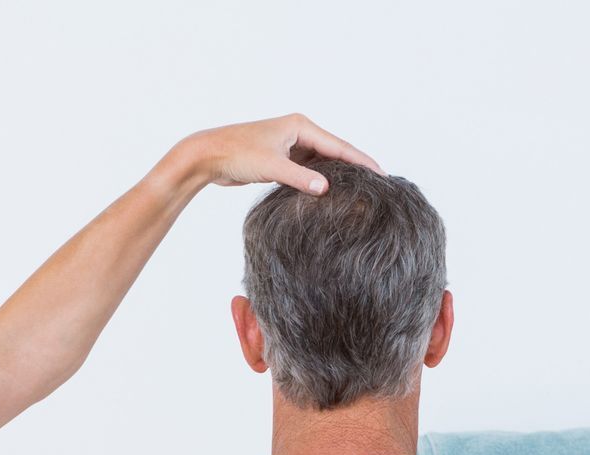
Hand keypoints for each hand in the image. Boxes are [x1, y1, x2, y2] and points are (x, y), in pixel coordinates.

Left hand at [175, 114, 382, 194]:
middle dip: (354, 168)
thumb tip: (326, 189)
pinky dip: (318, 181)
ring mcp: (289, 146)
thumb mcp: (272, 166)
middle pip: (334, 153)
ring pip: (320, 163)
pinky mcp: (280, 159)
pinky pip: (307, 171)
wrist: (208, 157)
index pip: (339, 146)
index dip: (361, 160)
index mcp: (300, 126)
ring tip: (359, 191)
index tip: (381, 173)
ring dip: (336, 176)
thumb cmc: (236, 154)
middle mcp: (297, 132)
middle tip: (377, 184)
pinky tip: (329, 194)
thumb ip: (300, 178)